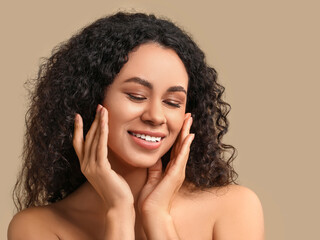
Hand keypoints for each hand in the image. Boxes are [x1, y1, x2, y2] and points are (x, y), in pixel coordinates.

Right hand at [73, 105, 133, 208]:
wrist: (118, 205)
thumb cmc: (116, 189)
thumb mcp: (108, 172)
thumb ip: (104, 161)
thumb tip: (106, 149)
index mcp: (85, 166)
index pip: (78, 144)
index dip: (77, 129)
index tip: (78, 116)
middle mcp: (85, 165)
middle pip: (87, 138)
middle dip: (93, 121)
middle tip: (99, 106)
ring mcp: (91, 167)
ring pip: (93, 140)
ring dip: (98, 123)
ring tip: (103, 109)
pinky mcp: (100, 168)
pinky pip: (100, 146)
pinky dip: (102, 133)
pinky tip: (105, 122)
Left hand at [137, 113, 193, 237]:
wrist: (151, 212)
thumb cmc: (151, 198)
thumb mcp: (152, 178)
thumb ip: (155, 168)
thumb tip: (155, 158)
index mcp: (170, 169)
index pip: (175, 147)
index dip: (177, 134)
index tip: (180, 122)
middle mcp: (177, 168)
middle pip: (181, 144)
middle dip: (184, 129)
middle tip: (188, 114)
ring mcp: (177, 171)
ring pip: (183, 147)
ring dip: (186, 133)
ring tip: (189, 119)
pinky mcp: (175, 175)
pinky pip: (181, 157)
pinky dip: (185, 146)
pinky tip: (188, 136)